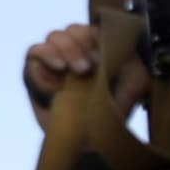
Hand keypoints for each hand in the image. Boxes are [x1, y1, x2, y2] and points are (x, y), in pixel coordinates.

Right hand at [23, 22, 144, 119]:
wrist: (91, 141)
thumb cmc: (113, 110)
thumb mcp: (135, 83)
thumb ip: (132, 59)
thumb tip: (119, 43)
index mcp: (98, 49)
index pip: (93, 29)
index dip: (95, 37)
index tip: (100, 58)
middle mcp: (76, 51)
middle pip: (72, 30)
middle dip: (80, 45)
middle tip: (87, 68)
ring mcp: (55, 59)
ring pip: (54, 36)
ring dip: (65, 49)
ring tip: (73, 71)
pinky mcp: (36, 71)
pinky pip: (35, 52)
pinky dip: (46, 56)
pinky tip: (58, 69)